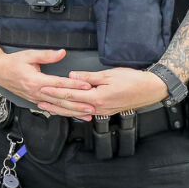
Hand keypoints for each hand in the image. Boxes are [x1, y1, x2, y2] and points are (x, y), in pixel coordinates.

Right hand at [0, 49, 93, 118]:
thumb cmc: (13, 63)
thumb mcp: (29, 55)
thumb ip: (47, 55)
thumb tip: (62, 53)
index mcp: (35, 80)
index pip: (59, 84)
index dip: (74, 85)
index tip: (87, 86)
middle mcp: (36, 92)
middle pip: (60, 100)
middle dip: (77, 104)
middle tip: (92, 106)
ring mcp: (35, 98)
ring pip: (57, 107)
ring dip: (73, 111)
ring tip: (86, 114)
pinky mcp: (35, 101)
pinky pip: (51, 108)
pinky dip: (63, 112)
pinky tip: (72, 114)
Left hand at [49, 67, 169, 115]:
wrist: (150, 90)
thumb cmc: (133, 80)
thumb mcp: (110, 74)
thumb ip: (89, 77)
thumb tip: (72, 76)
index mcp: (97, 97)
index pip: (71, 94)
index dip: (55, 91)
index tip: (42, 88)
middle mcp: (98, 107)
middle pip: (70, 106)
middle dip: (53, 103)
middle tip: (38, 100)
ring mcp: (102, 111)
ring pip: (76, 112)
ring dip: (61, 110)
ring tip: (47, 108)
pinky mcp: (105, 111)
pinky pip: (84, 112)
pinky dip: (73, 112)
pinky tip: (66, 111)